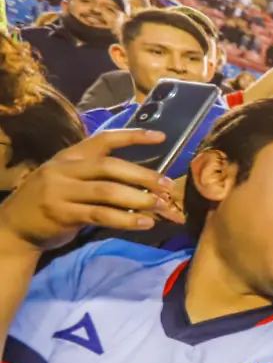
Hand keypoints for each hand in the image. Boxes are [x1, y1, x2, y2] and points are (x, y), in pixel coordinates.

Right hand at [0, 130, 178, 251]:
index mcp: (70, 156)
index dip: (133, 136)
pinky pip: (101, 215)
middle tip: (167, 185)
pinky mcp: (62, 213)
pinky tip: (145, 223)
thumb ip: (100, 177)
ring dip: (138, 199)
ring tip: (160, 206)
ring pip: (107, 191)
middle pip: (110, 166)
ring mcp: (61, 190)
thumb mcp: (71, 180)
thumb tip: (147, 183)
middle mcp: (64, 168)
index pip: (104, 139)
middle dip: (143, 175)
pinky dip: (126, 219)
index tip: (161, 137)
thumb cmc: (53, 201)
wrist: (15, 226)